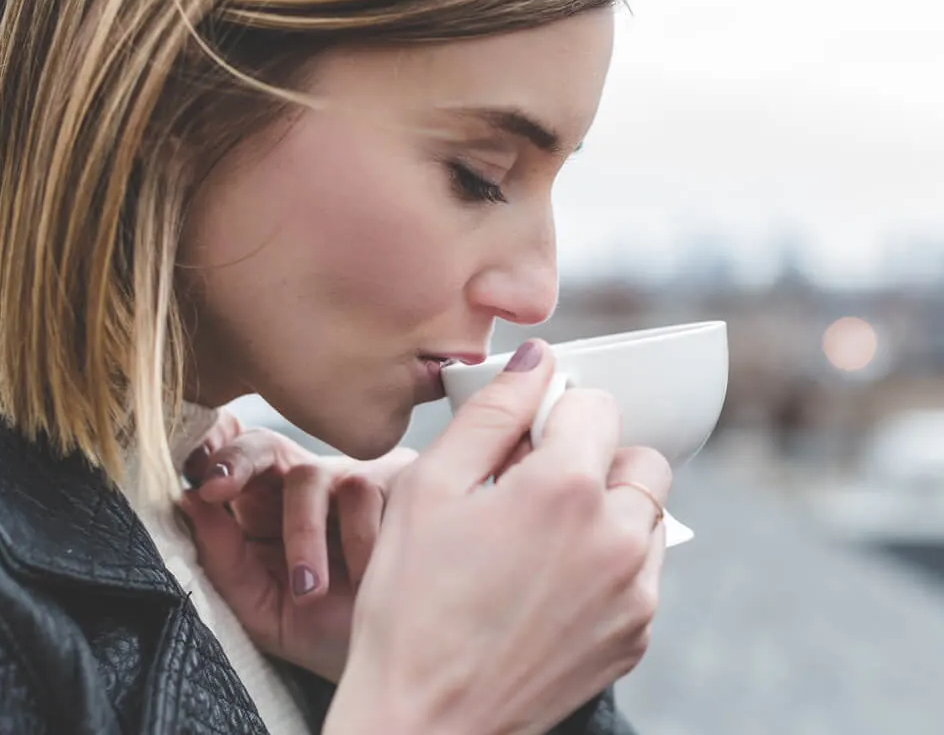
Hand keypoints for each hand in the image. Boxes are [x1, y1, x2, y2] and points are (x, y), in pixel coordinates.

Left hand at [179, 412, 416, 681]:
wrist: (399, 656)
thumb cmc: (330, 631)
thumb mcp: (264, 608)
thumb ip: (225, 560)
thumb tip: (189, 502)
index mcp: (270, 507)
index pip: (235, 459)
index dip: (213, 453)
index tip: (194, 479)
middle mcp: (311, 483)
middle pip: (265, 444)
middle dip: (237, 461)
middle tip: (216, 489)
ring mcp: (356, 476)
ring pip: (311, 475)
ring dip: (303, 536)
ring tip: (309, 592)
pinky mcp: (401, 481)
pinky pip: (365, 489)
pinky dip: (357, 539)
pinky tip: (367, 576)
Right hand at [324, 340, 670, 734]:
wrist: (424, 721)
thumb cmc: (411, 601)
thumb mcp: (430, 486)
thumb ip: (493, 411)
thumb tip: (537, 361)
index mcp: (565, 489)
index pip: (597, 404)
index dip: (555, 412)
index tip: (522, 442)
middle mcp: (615, 538)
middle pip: (637, 457)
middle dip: (594, 457)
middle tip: (532, 487)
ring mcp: (633, 593)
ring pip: (646, 513)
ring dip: (607, 507)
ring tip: (539, 538)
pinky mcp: (634, 636)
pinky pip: (642, 569)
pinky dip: (610, 559)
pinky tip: (549, 580)